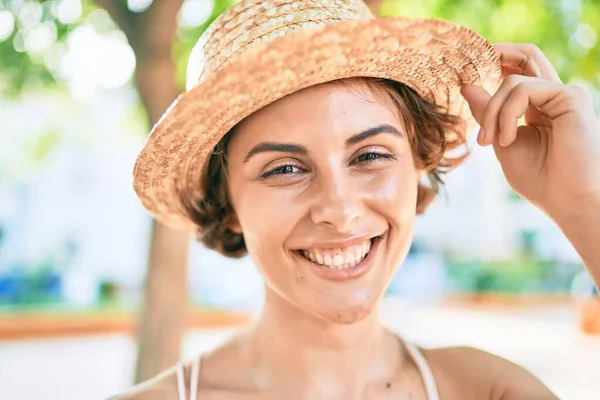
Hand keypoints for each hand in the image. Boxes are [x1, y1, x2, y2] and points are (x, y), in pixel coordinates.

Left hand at [460, 43, 599, 221]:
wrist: (566, 201)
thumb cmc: (540, 180)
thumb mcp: (501, 141)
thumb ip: (487, 113)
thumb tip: (467, 84)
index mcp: (540, 108)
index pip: (519, 71)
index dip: (496, 62)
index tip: (467, 72)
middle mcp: (555, 97)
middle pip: (527, 55)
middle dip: (497, 54)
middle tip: (469, 70)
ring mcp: (564, 95)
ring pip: (513, 81)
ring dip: (491, 112)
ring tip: (490, 142)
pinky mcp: (570, 97)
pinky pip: (522, 89)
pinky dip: (505, 114)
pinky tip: (507, 139)